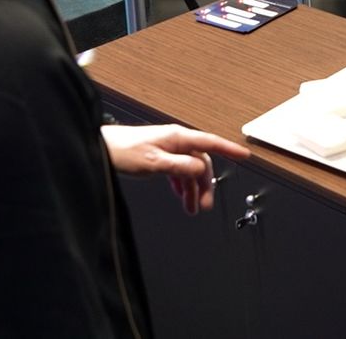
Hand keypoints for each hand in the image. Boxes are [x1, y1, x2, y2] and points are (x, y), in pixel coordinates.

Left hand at [101, 124, 250, 214]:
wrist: (101, 149)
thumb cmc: (122, 151)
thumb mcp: (154, 162)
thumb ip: (180, 166)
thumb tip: (201, 169)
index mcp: (178, 138)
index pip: (210, 143)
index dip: (229, 150)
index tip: (245, 156)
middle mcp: (175, 141)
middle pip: (200, 162)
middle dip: (205, 184)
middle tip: (205, 205)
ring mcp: (167, 149)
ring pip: (189, 169)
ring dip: (191, 189)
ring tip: (192, 208)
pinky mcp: (158, 157)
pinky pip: (177, 171)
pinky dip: (181, 185)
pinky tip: (180, 196)